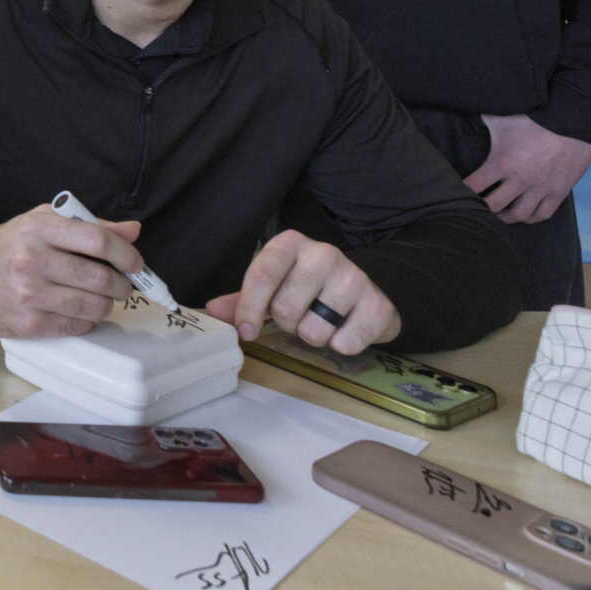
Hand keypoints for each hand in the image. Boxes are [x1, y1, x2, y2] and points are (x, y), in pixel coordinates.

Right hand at [0, 207, 148, 338]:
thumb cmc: (8, 247)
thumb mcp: (42, 222)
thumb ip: (89, 224)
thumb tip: (132, 231)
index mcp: (38, 229)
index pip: (97, 241)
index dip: (126, 254)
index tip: (135, 263)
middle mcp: (32, 261)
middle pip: (100, 278)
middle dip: (122, 284)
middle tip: (122, 284)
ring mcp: (30, 296)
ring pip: (94, 307)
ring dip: (107, 304)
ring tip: (99, 297)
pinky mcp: (30, 325)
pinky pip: (78, 326)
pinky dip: (87, 320)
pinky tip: (77, 309)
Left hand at [208, 230, 398, 354]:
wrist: (365, 293)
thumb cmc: (309, 289)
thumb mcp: (274, 287)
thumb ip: (242, 299)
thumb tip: (212, 311)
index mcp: (290, 244)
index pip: (262, 274)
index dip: (249, 308)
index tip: (246, 332)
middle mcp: (324, 253)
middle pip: (285, 309)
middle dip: (287, 324)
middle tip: (300, 314)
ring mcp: (354, 277)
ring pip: (314, 330)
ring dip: (313, 336)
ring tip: (323, 320)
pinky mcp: (378, 305)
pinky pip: (345, 343)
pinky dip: (341, 345)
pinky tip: (346, 329)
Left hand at [467, 113, 590, 223]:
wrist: (574, 121)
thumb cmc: (537, 118)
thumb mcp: (503, 117)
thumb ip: (483, 121)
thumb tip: (465, 111)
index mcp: (502, 162)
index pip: (473, 186)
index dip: (461, 190)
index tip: (457, 190)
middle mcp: (521, 180)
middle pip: (493, 207)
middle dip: (481, 208)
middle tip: (477, 206)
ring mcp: (541, 188)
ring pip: (518, 215)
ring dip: (506, 216)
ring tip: (500, 212)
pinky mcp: (558, 192)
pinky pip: (543, 214)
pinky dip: (532, 217)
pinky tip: (525, 212)